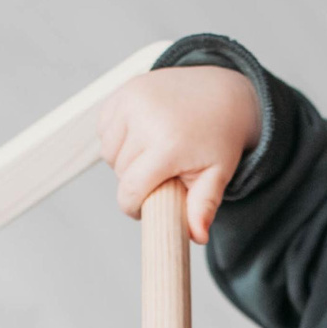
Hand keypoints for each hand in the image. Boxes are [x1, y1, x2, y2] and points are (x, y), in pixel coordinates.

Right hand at [98, 66, 258, 243]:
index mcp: (169, 144)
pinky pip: (104, 127)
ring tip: (150, 155)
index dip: (132, 206)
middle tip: (159, 175)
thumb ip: (204, 207)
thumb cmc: (219, 139)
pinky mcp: (125, 90)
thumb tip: (198, 237)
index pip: (130, 189)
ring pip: (108, 151)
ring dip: (122, 159)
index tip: (142, 209)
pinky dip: (116, 136)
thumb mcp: (217, 174)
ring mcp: (133, 100)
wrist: (222, 92)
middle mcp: (147, 118)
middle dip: (135, 180)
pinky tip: (140, 135)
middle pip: (119, 171)